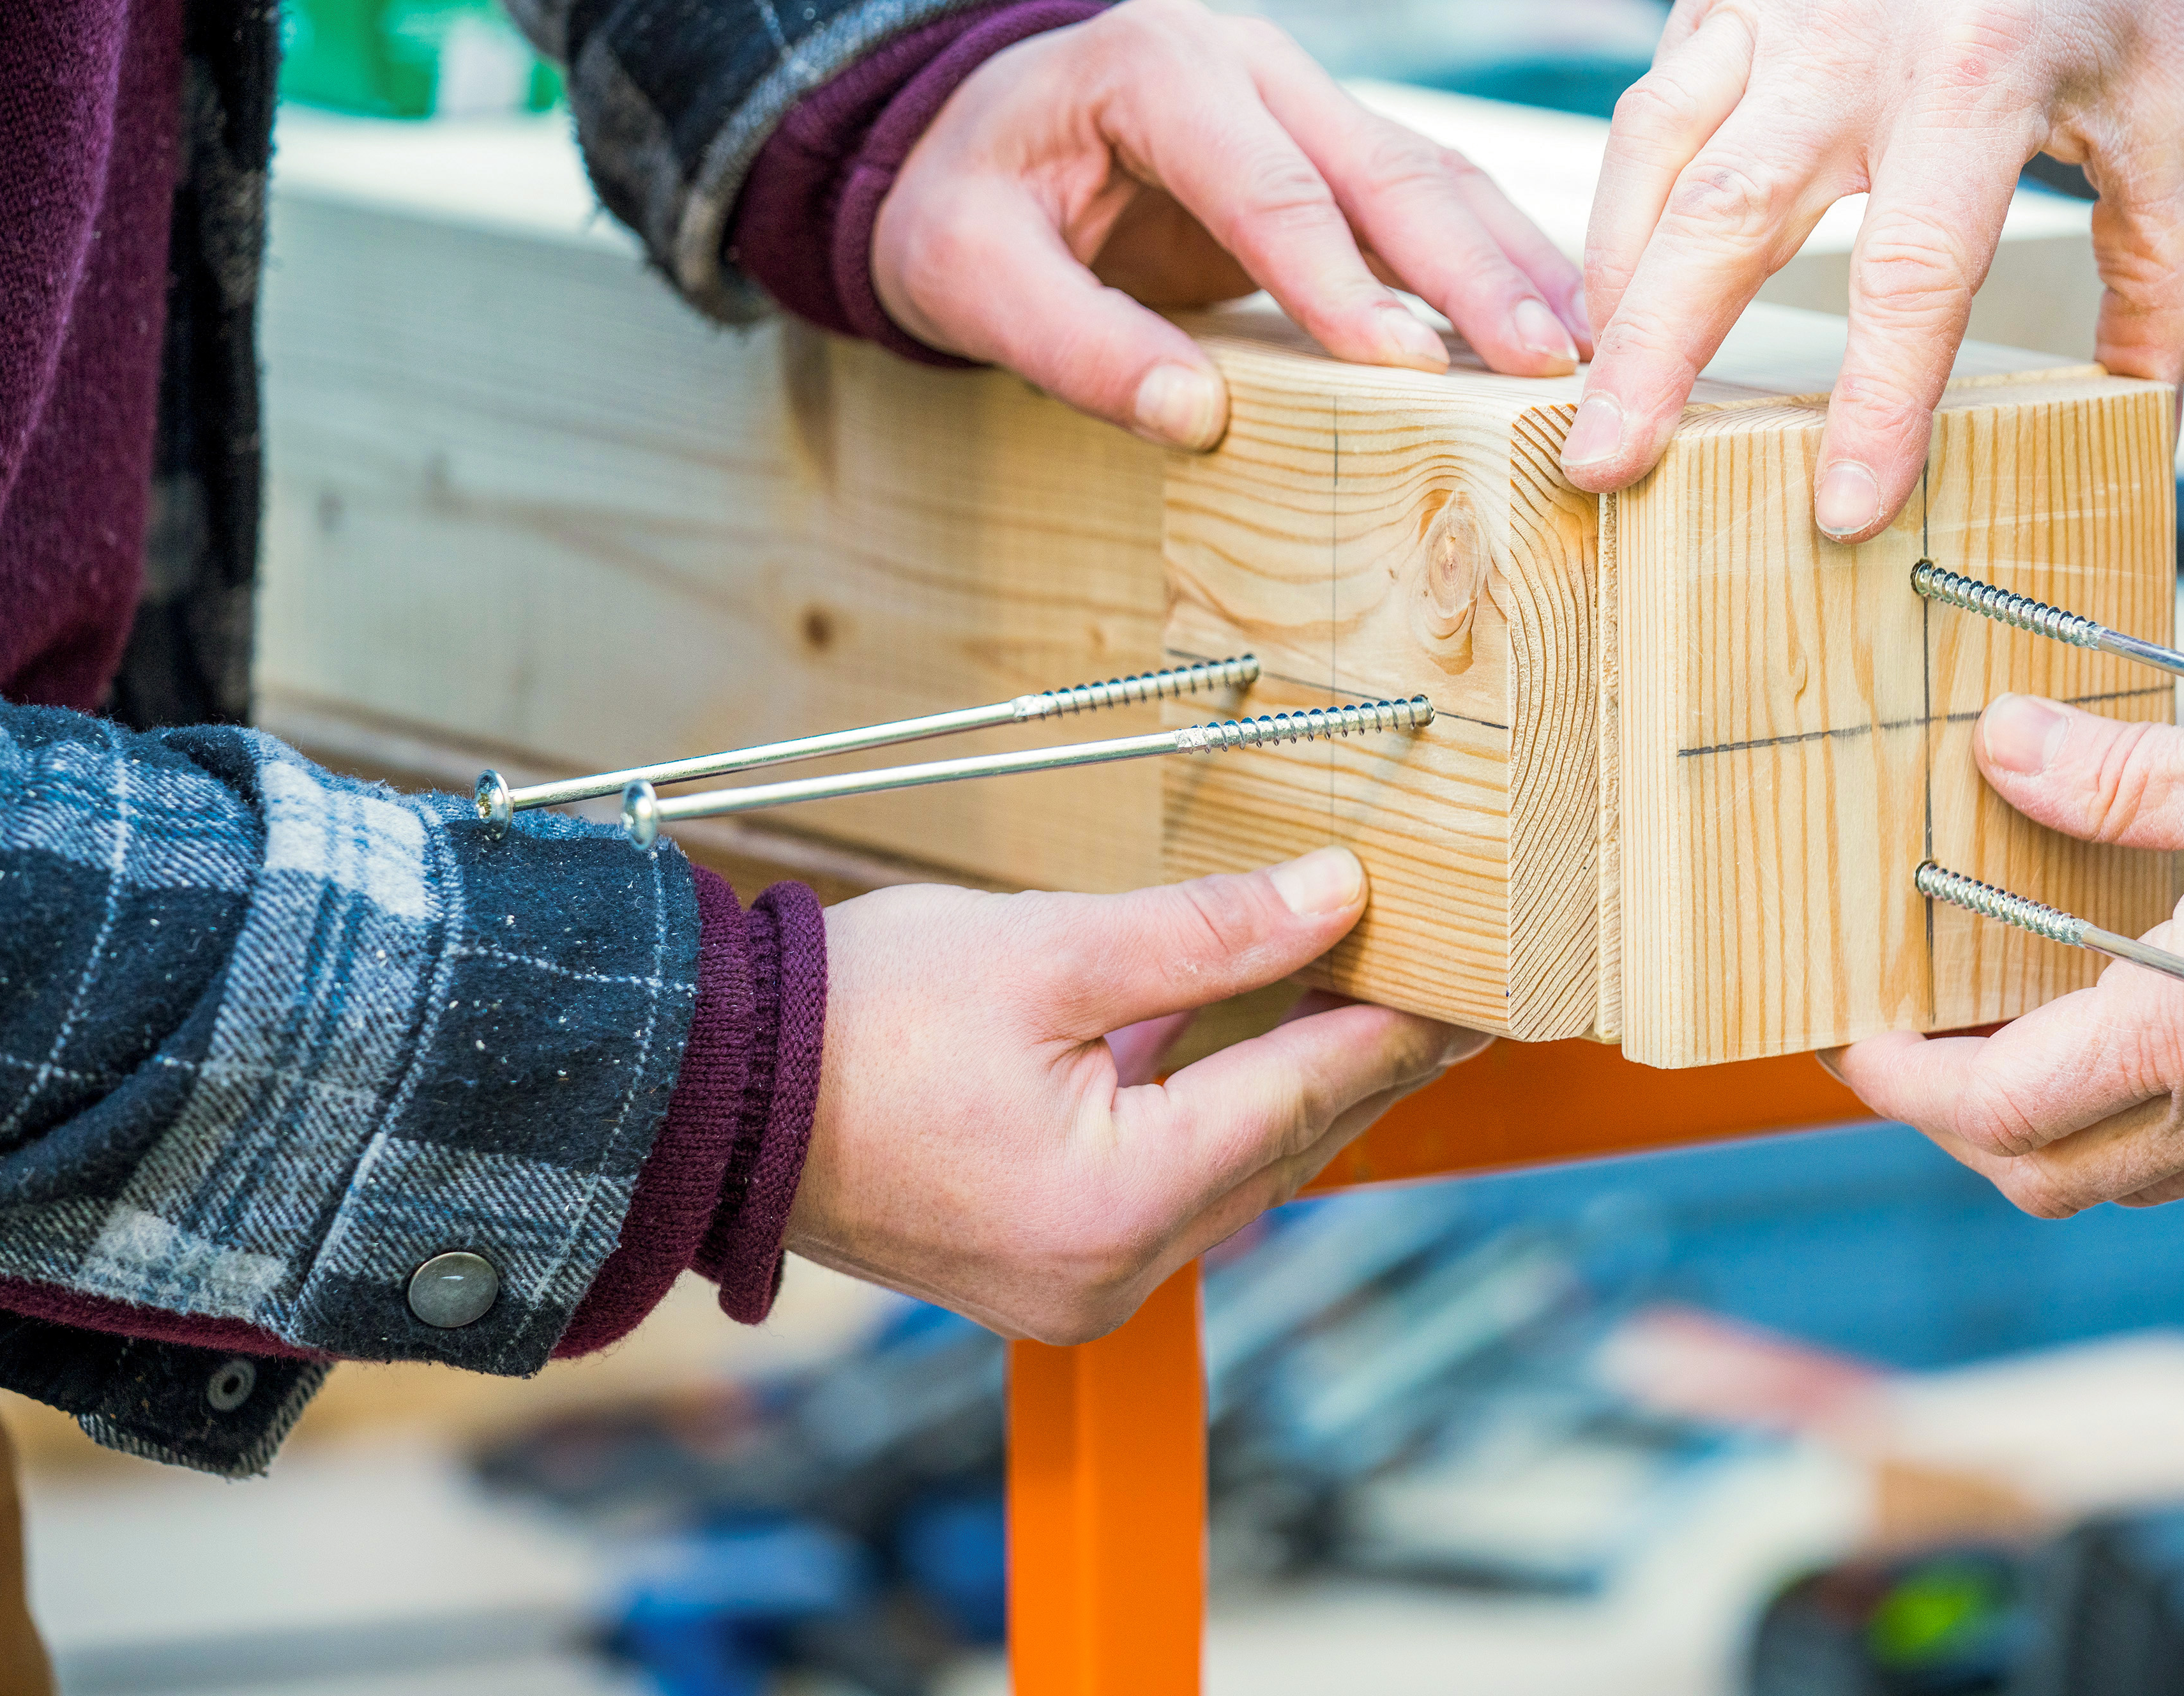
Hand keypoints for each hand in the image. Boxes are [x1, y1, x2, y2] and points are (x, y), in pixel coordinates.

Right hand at [785, 846, 1485, 1341]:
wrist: (708, 1095)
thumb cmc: (854, 1020)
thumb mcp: (1047, 950)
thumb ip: (1207, 932)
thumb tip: (1338, 896)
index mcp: (1118, 1201)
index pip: (1305, 1092)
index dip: (1398, 1022)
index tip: (1475, 976)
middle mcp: (1111, 1272)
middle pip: (1284, 1145)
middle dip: (1366, 1058)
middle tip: (1449, 983)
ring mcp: (1077, 1287)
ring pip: (1237, 1174)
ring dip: (1298, 1090)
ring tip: (1372, 1001)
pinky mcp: (1045, 1274)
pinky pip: (1176, 1193)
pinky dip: (1222, 1121)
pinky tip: (1259, 1051)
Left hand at [872, 0, 1587, 450]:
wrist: (969, 134)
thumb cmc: (963, 201)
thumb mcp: (965, 273)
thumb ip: (1071, 342)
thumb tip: (1194, 418)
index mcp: (1156, 68)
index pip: (1267, 184)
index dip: (1340, 281)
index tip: (1405, 366)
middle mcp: (1248, 62)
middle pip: (1381, 168)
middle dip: (1470, 272)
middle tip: (1544, 364)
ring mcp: (1302, 94)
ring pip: (1431, 174)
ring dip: (1511, 266)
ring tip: (1582, 354)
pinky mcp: (1333, 146)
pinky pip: (1431, 198)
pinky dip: (1498, 260)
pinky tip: (1556, 323)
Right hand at [1564, 0, 2183, 536]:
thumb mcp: (2172, 98)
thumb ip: (2169, 270)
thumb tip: (2148, 422)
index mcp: (1977, 70)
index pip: (1916, 267)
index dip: (1876, 401)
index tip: (1843, 508)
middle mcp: (1848, 38)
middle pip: (1724, 219)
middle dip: (1653, 360)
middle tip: (1602, 470)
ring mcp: (1761, 8)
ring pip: (1648, 163)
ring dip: (1610, 296)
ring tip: (1587, 404)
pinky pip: (1644, 119)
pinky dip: (1615, 219)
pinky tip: (1617, 303)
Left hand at [1832, 687, 2183, 1215]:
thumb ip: (2122, 772)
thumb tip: (1997, 749)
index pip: (2000, 1106)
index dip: (1899, 1078)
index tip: (1842, 1030)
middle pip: (2042, 1174)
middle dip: (1947, 1122)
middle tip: (1897, 1035)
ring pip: (2117, 1176)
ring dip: (2029, 1125)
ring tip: (1984, 1024)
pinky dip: (2116, 1112)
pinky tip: (2103, 1016)